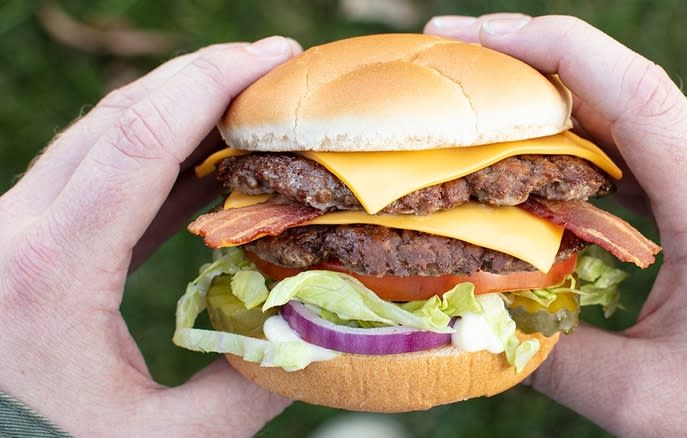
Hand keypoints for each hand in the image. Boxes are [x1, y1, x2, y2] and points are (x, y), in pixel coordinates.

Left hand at [0, 36, 300, 436]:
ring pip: (102, 138)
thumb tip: (318, 335)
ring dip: (179, 113)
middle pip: (118, 118)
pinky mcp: (27, 243)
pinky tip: (206, 163)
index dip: (211, 82)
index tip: (274, 56)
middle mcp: (18, 231)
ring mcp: (15, 231)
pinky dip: (156, 160)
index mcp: (50, 270)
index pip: (139, 140)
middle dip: (202, 78)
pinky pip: (96, 179)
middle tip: (276, 67)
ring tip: (251, 106)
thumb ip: (247, 388)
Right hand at [426, 13, 686, 435]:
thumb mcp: (642, 396)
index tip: (466, 35)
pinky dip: (580, 144)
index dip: (543, 46)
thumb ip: (549, 356)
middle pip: (617, 89)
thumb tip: (471, 321)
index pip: (627, 89)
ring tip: (479, 108)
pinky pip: (640, 150)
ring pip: (626, 116)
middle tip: (451, 71)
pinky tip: (536, 159)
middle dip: (528, 69)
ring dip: (551, 106)